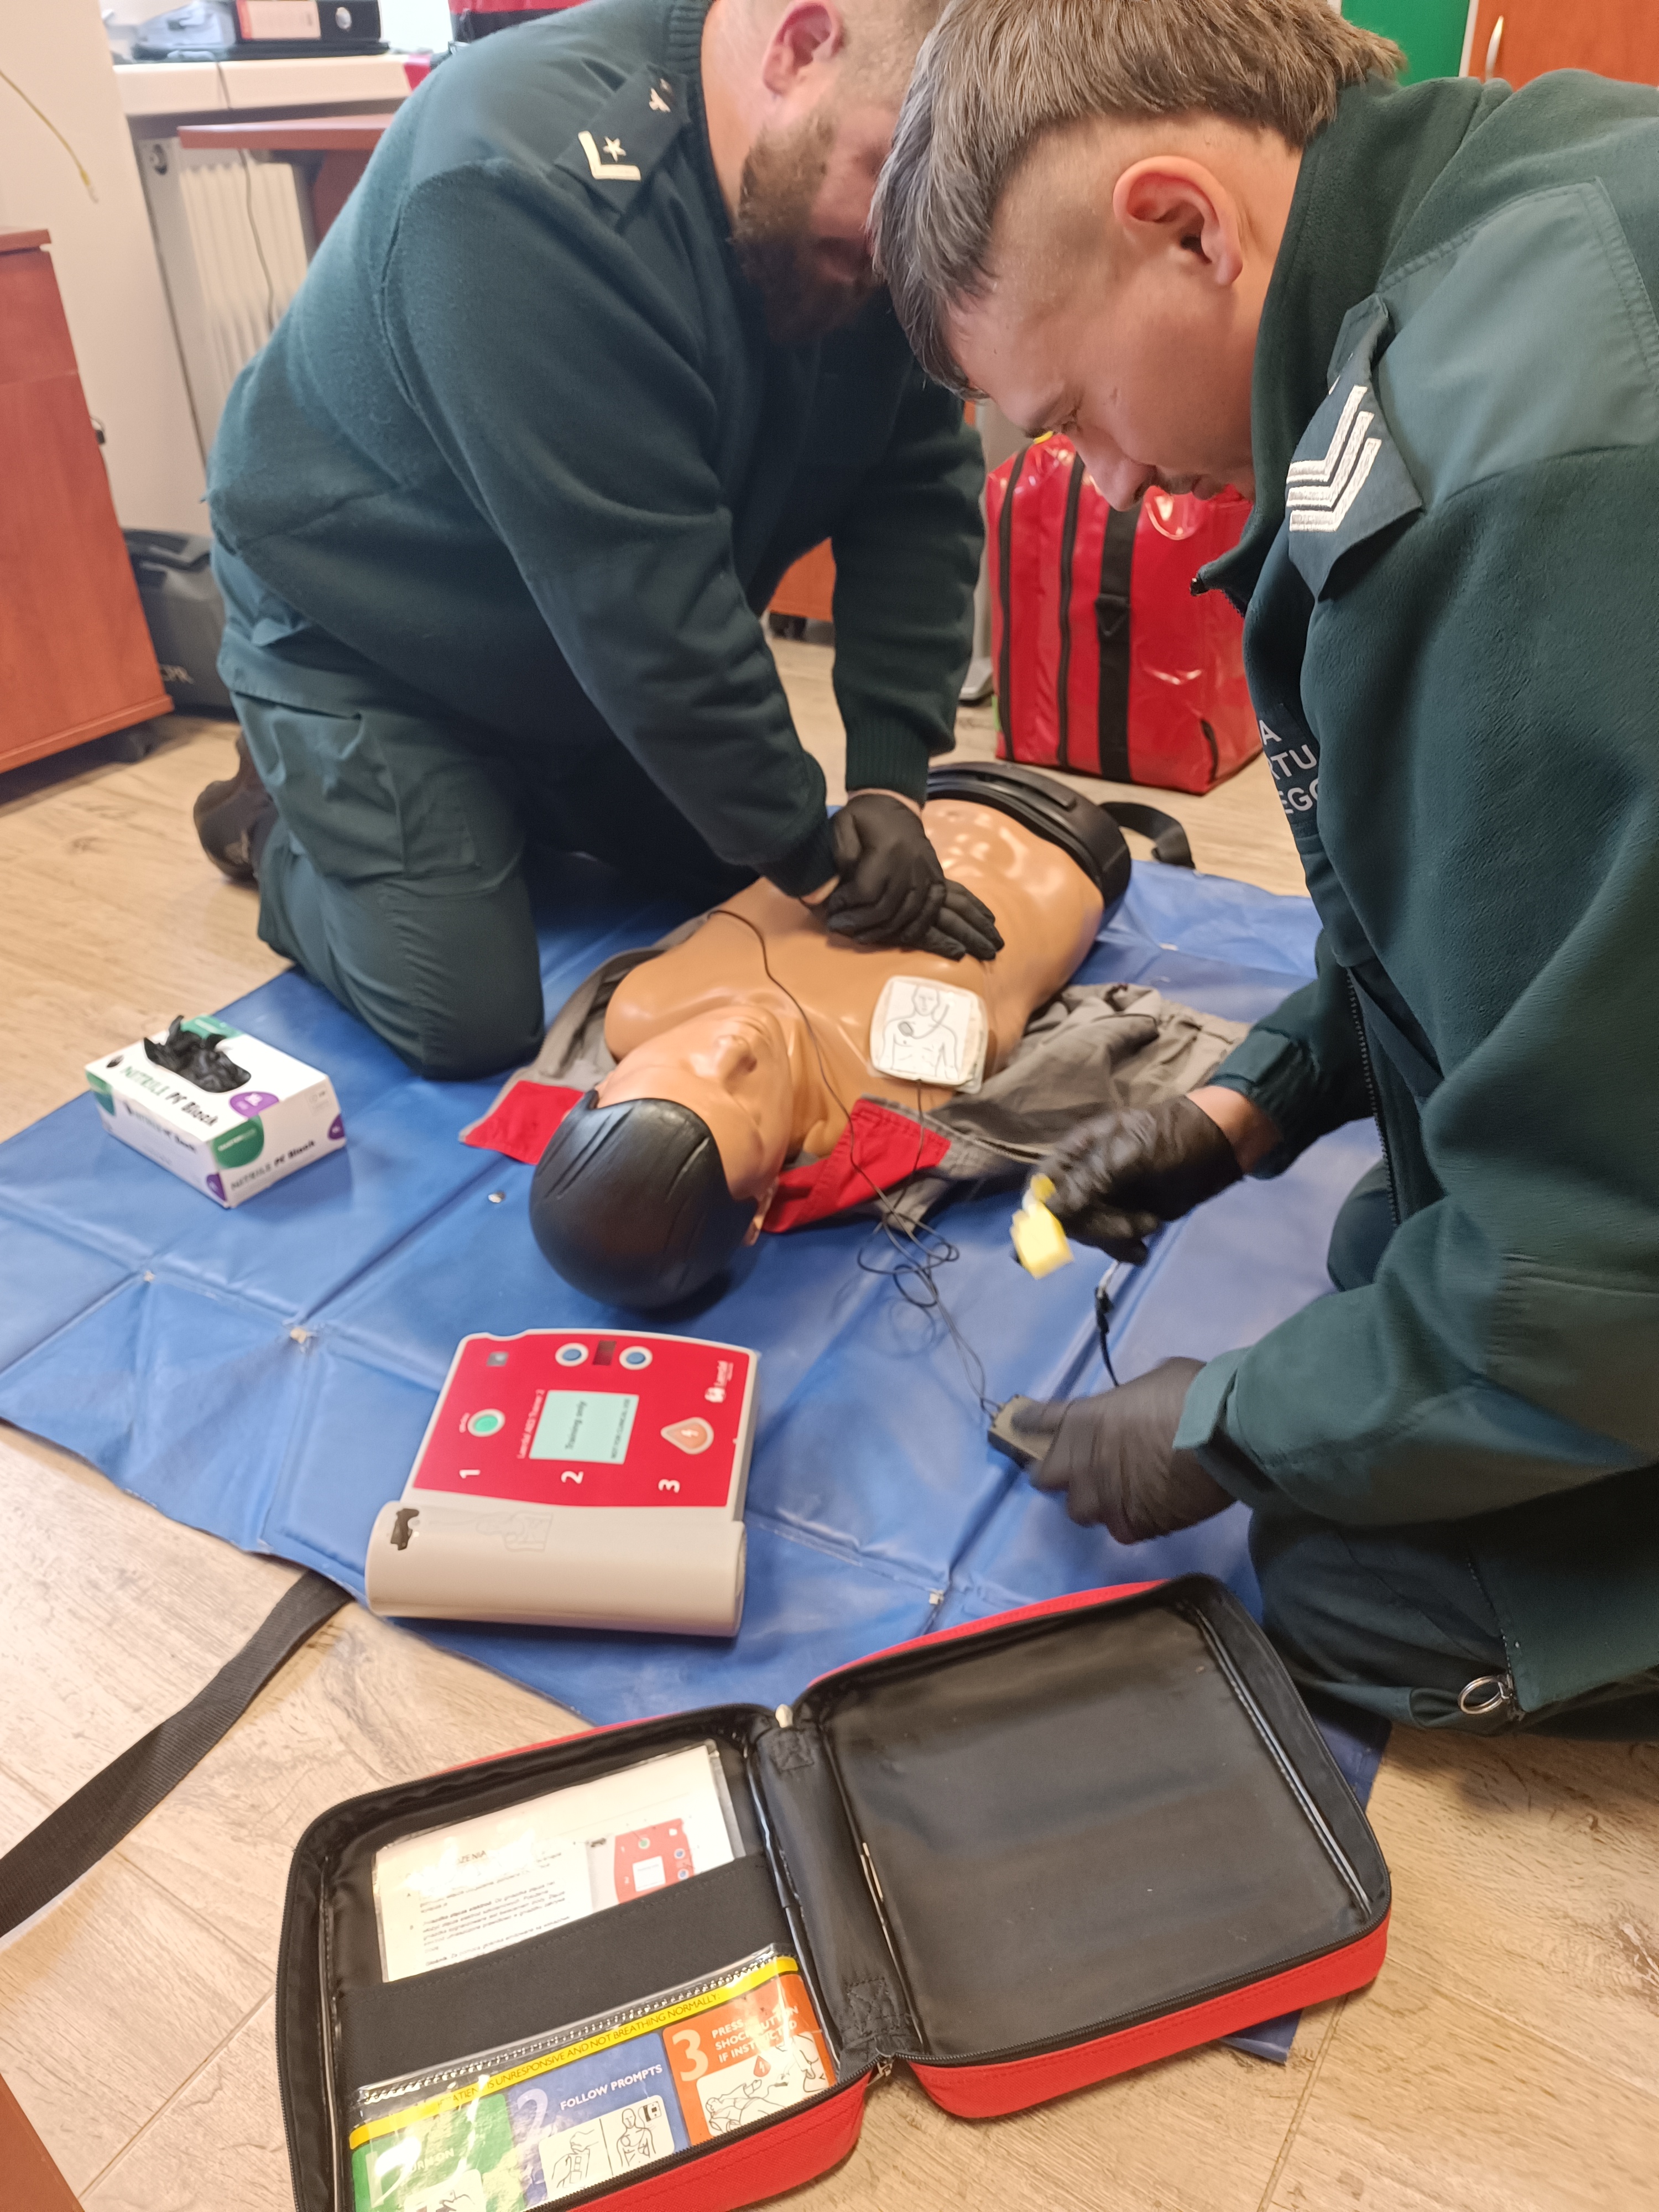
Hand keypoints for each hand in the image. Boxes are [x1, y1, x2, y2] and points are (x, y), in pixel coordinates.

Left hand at [823, 793, 1002, 960]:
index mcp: (887, 850)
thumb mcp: (843, 823)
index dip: (847, 906)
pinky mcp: (937, 878)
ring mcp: (927, 873)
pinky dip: (915, 929)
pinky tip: (897, 937)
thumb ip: (841, 853)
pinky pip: (930, 911)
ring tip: (860, 936)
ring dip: (882, 931)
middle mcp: (910, 864)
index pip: (866, 892)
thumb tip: (843, 886)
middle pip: (885, 908)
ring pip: (906, 915)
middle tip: (838, 927)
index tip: (832, 909)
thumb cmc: (865, 815)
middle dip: (858, 923)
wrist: (896, 802)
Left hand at [1011, 1360, 1231, 1539]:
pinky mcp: (1136, 1524)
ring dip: (1089, 1501)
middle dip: (1053, 1473)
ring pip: (1078, 1511)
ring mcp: (1107, 1497)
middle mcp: (1084, 1461)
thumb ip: (1132, 1399)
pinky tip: (1144, 1512)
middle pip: (1044, 1477)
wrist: (1226, 1434)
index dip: (1028, 1423)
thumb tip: (1139, 1406)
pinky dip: (1128, 1520)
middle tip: (1071, 1470)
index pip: (1039, 1421)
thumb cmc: (1193, 1393)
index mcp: (1085, 1418)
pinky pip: (1119, 1530)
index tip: (1021, 1424)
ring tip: (1109, 1495)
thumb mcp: (1154, 1380)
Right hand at [1041, 1094, 1244, 1263]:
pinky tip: (1142, 1252)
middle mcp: (1086, 1175)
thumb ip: (1089, 1181)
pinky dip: (1125, 1248)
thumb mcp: (1131, 1154)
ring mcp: (1107, 1197)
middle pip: (1064, 1215)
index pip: (1041, 1184)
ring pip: (1089, 1231)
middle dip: (1095, 1227)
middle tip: (1132, 1227)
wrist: (1222, 1145)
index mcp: (1079, 1150)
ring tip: (1148, 1226)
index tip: (1056, 1235)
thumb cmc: (1175, 1137)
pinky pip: (1112, 1240)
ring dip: (1115, 1237)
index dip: (1042, 1211)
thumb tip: (1048, 1212)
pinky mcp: (1127, 1214)